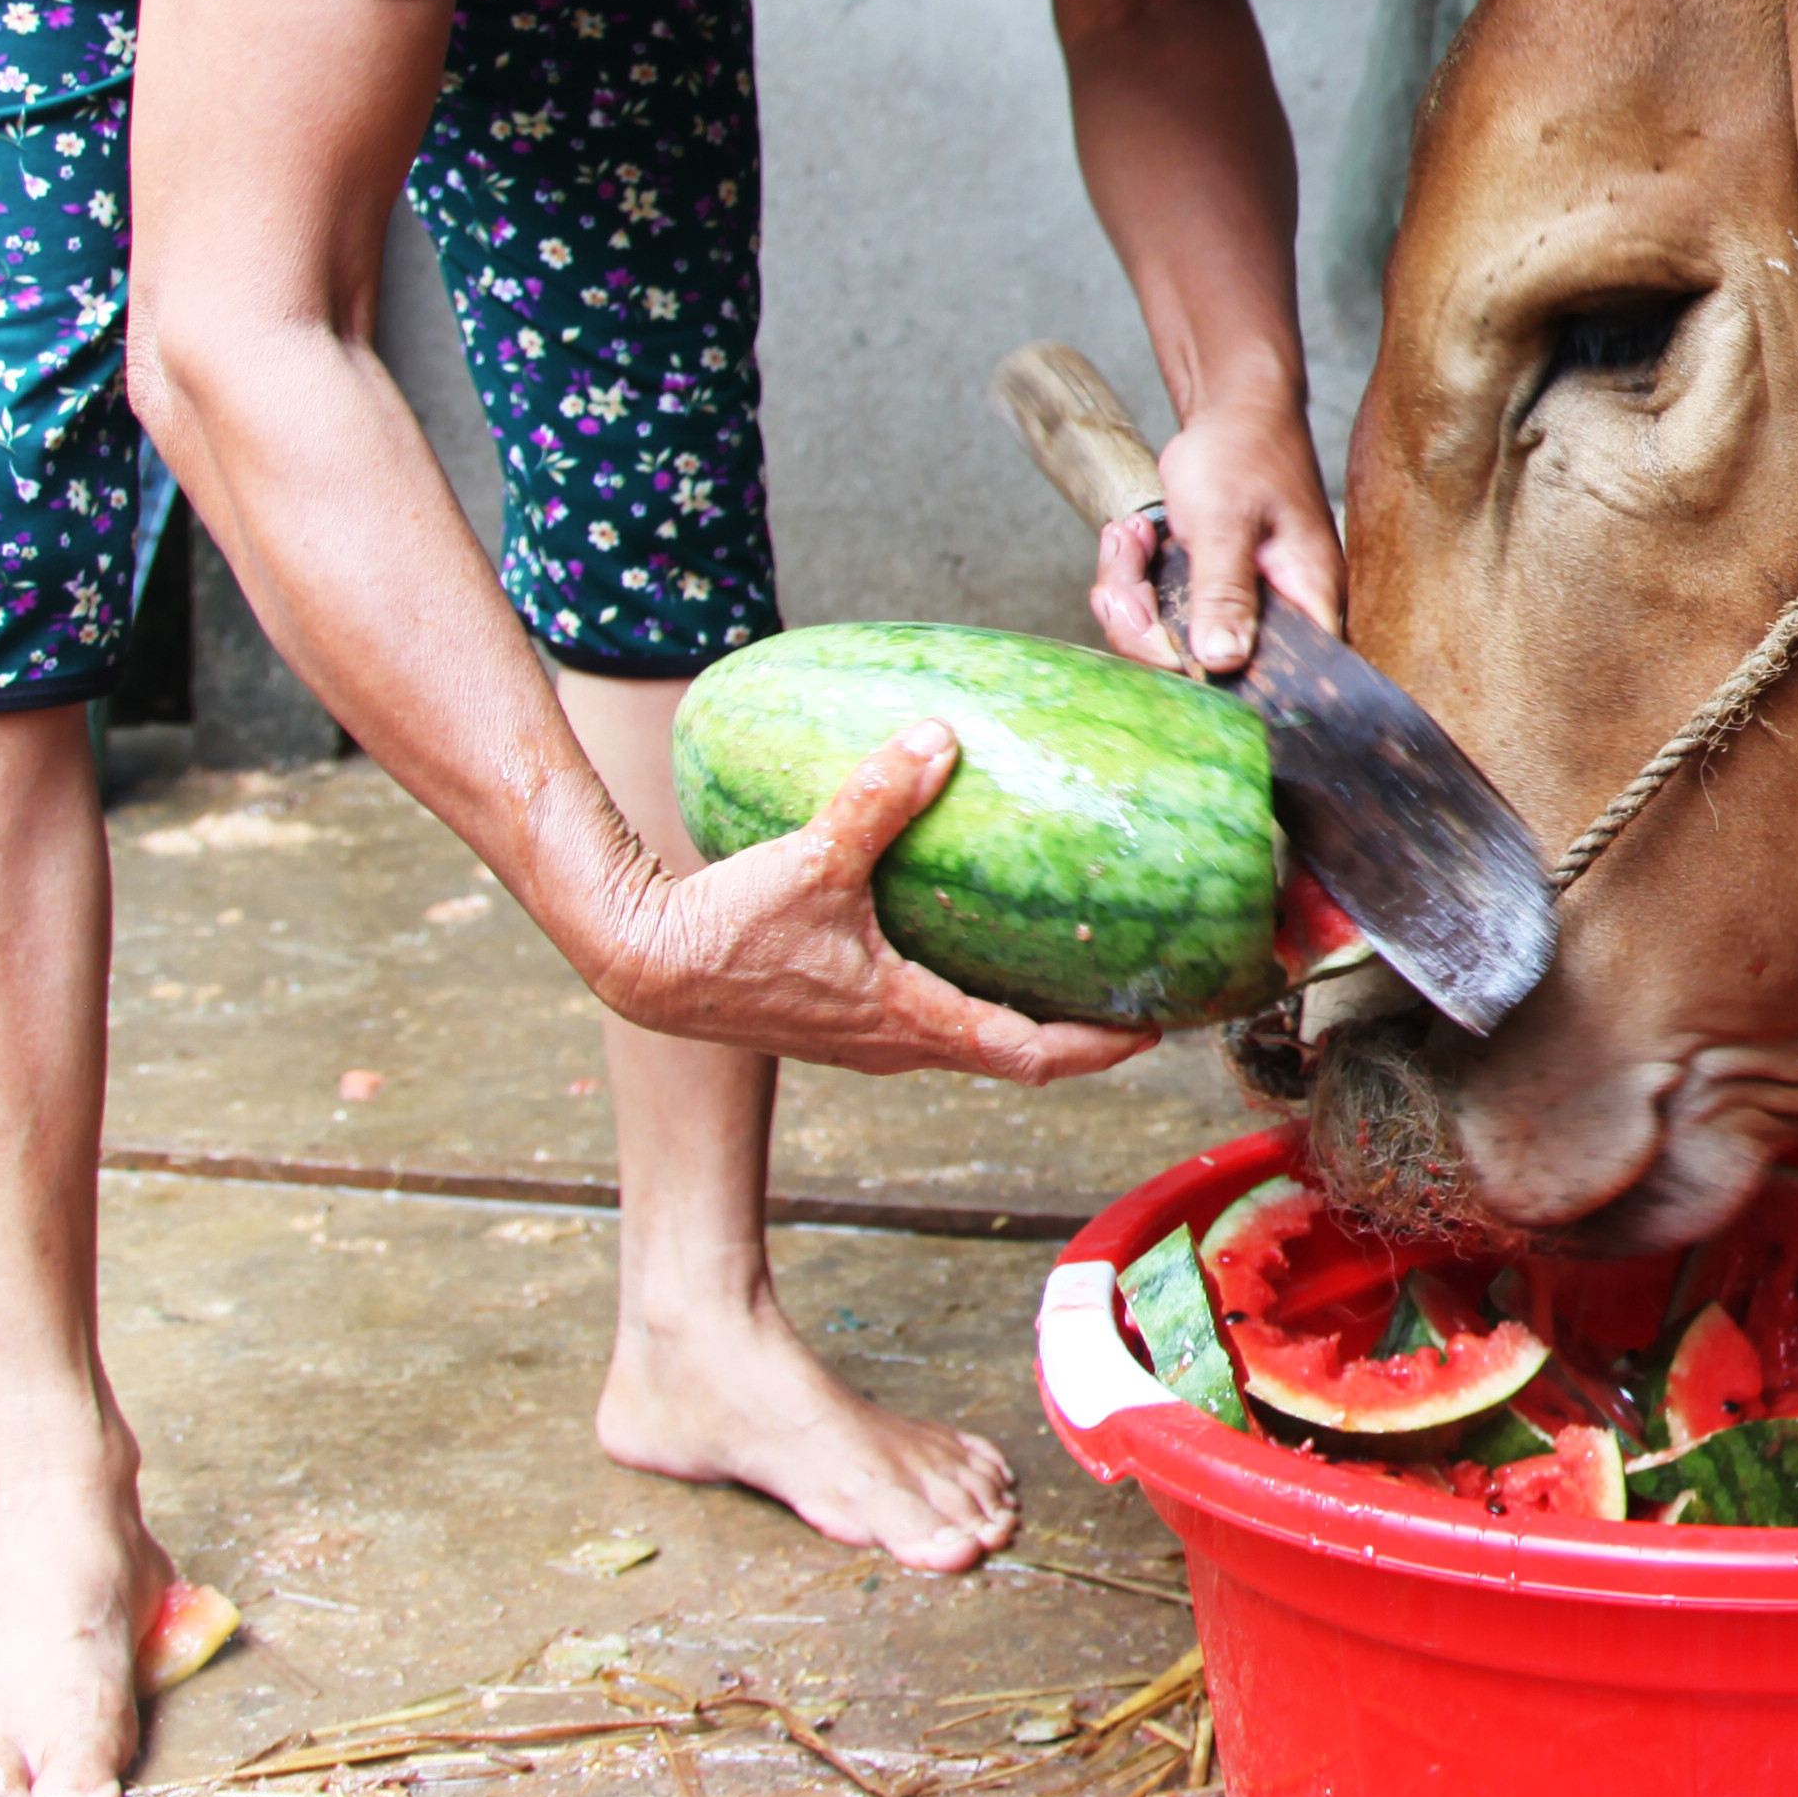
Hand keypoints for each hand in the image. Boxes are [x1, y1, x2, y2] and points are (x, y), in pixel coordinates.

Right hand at [577, 721, 1156, 1083]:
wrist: (644, 964)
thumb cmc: (725, 928)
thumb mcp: (812, 857)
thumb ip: (879, 798)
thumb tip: (940, 738)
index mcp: (909, 1019)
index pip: (1029, 1056)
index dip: (1098, 1048)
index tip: (1152, 1028)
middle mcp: (899, 1043)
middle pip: (1016, 1057)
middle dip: (1082, 1035)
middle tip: (1137, 998)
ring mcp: (871, 1037)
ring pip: (973, 1042)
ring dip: (1030, 1020)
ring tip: (1078, 974)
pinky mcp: (847, 1018)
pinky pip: (933, 1018)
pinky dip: (977, 994)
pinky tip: (983, 945)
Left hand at [1089, 390, 1341, 675]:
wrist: (1232, 408)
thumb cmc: (1245, 451)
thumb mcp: (1226, 523)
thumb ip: (1225, 594)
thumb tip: (1224, 661)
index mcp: (1309, 603)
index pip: (1278, 681)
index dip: (1214, 683)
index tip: (1164, 643)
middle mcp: (1282, 615)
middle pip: (1208, 670)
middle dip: (1147, 628)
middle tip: (1122, 587)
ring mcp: (1243, 606)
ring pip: (1175, 641)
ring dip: (1133, 593)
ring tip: (1130, 540)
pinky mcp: (1212, 593)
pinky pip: (1164, 613)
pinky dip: (1136, 578)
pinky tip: (1136, 537)